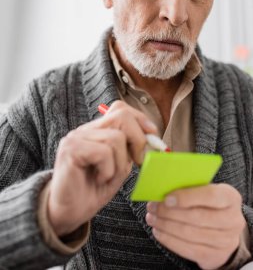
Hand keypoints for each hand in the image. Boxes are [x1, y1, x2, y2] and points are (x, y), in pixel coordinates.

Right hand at [48, 101, 156, 235]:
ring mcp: (76, 137)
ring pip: (116, 138)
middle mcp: (86, 129)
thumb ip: (132, 149)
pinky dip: (108, 170)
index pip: (120, 108)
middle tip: (137, 161)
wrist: (69, 212)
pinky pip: (103, 152)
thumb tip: (152, 136)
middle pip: (121, 116)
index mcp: (97, 130)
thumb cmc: (94, 190)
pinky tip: (98, 179)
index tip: (152, 135)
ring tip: (107, 176)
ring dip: (120, 163)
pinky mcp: (71, 149)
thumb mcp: (120, 166)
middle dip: (138, 139)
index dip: (140, 118)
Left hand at [146, 184, 245, 268]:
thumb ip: (190, 187)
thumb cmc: (209, 203)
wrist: (225, 228)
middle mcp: (232, 220)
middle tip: (152, 206)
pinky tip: (158, 231)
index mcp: (230, 198)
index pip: (210, 195)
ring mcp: (226, 240)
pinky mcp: (215, 256)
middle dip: (169, 212)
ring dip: (166, 226)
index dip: (187, 197)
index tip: (167, 198)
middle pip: (197, 217)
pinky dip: (169, 240)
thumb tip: (163, 187)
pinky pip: (188, 249)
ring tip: (152, 218)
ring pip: (190, 234)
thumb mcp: (206, 190)